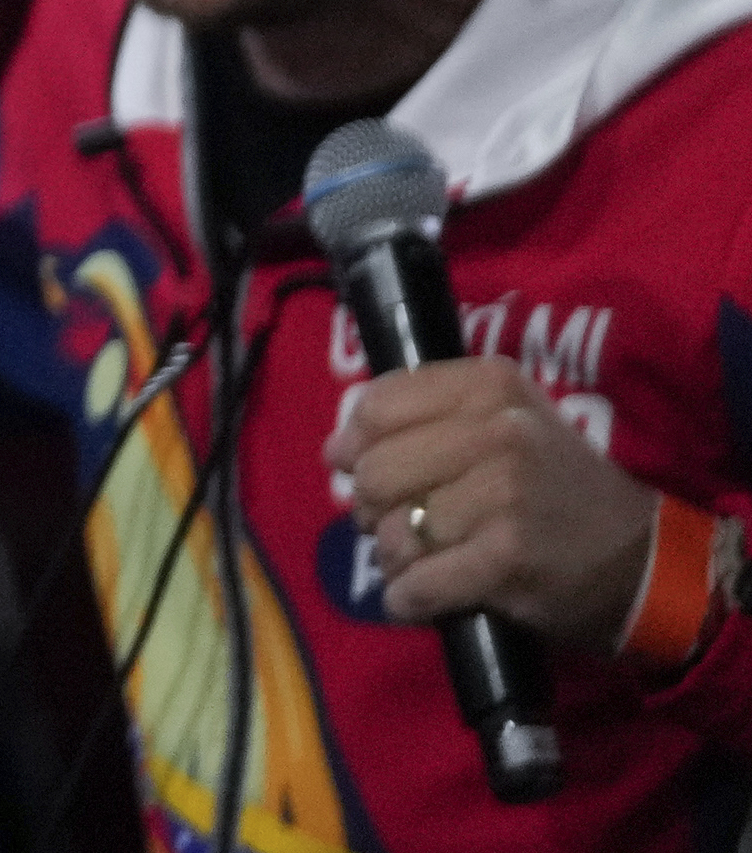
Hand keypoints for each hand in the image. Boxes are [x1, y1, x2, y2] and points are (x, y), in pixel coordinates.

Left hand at [333, 357, 660, 646]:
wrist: (647, 560)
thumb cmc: (558, 487)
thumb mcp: (506, 422)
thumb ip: (426, 418)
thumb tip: (336, 448)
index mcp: (490, 385)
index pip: (376, 405)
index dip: (354, 443)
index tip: (358, 466)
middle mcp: (497, 430)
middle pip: (373, 471)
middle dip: (371, 507)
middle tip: (401, 523)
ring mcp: (503, 494)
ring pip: (392, 531)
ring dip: (394, 558)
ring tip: (423, 561)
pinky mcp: (507, 558)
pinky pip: (418, 583)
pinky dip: (408, 598)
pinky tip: (419, 598)